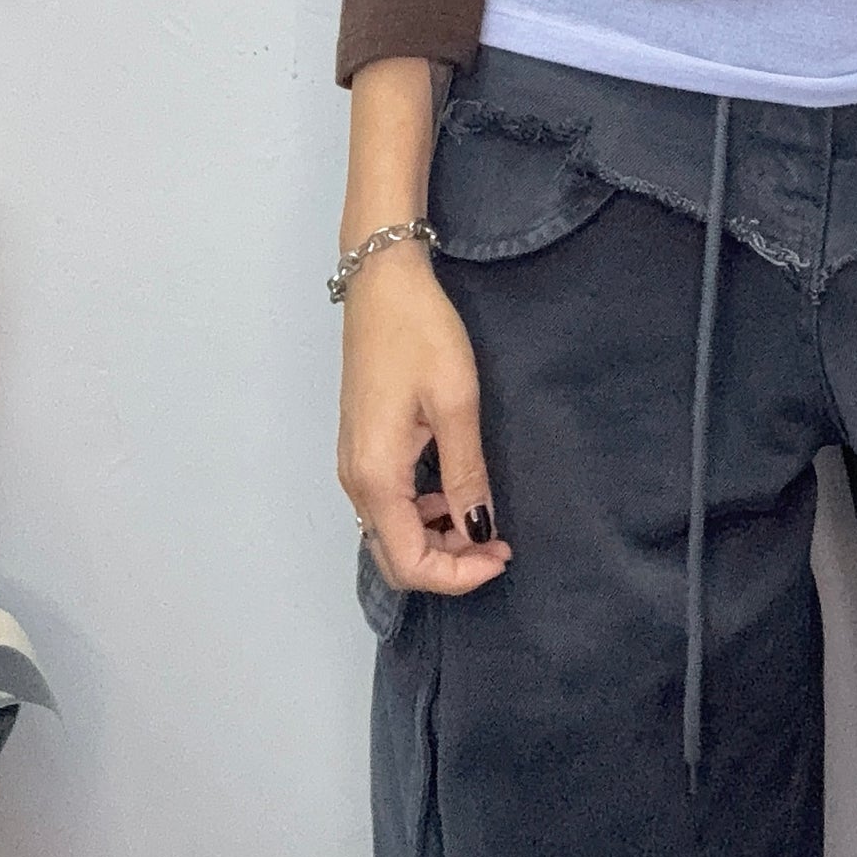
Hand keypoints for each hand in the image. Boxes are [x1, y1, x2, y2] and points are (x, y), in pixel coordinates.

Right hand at [336, 245, 513, 597]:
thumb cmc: (420, 333)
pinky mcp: (362, 446)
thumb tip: (479, 530)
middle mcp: (355, 480)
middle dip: (448, 564)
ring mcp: (354, 463)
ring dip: (437, 538)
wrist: (382, 282)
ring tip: (483, 513)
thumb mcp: (456, 402)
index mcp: (375, 476)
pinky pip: (389, 503)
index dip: (457, 575)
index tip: (502, 553)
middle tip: (497, 542)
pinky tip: (456, 487)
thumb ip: (466, 473)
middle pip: (395, 557)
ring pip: (391, 531)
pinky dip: (424, 511)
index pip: (409, 563)